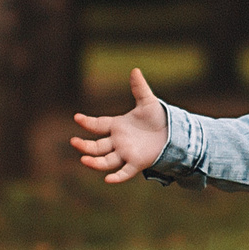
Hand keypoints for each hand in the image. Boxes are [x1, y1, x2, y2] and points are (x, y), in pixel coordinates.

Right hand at [70, 67, 169, 182]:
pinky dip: (117, 177)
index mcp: (117, 126)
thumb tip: (135, 70)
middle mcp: (118, 141)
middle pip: (97, 146)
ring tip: (83, 160)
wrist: (174, 133)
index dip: (87, 122)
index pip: (98, 125)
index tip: (77, 117)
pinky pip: (124, 172)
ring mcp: (126, 153)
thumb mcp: (148, 101)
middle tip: (74, 141)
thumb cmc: (158, 117)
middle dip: (84, 145)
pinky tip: (108, 179)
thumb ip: (139, 88)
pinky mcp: (137, 163)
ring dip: (94, 162)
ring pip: (105, 161)